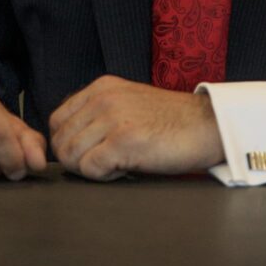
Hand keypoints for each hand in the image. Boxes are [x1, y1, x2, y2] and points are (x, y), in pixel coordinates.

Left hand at [48, 75, 224, 180]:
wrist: (208, 126)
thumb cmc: (171, 122)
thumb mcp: (128, 104)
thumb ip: (98, 114)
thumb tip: (67, 142)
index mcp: (101, 87)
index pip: (57, 121)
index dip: (68, 143)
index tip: (91, 152)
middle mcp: (103, 98)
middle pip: (60, 141)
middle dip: (78, 160)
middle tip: (106, 163)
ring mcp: (113, 118)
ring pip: (70, 156)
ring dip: (91, 169)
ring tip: (117, 165)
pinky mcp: (124, 141)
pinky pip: (90, 169)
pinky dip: (104, 177)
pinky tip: (125, 170)